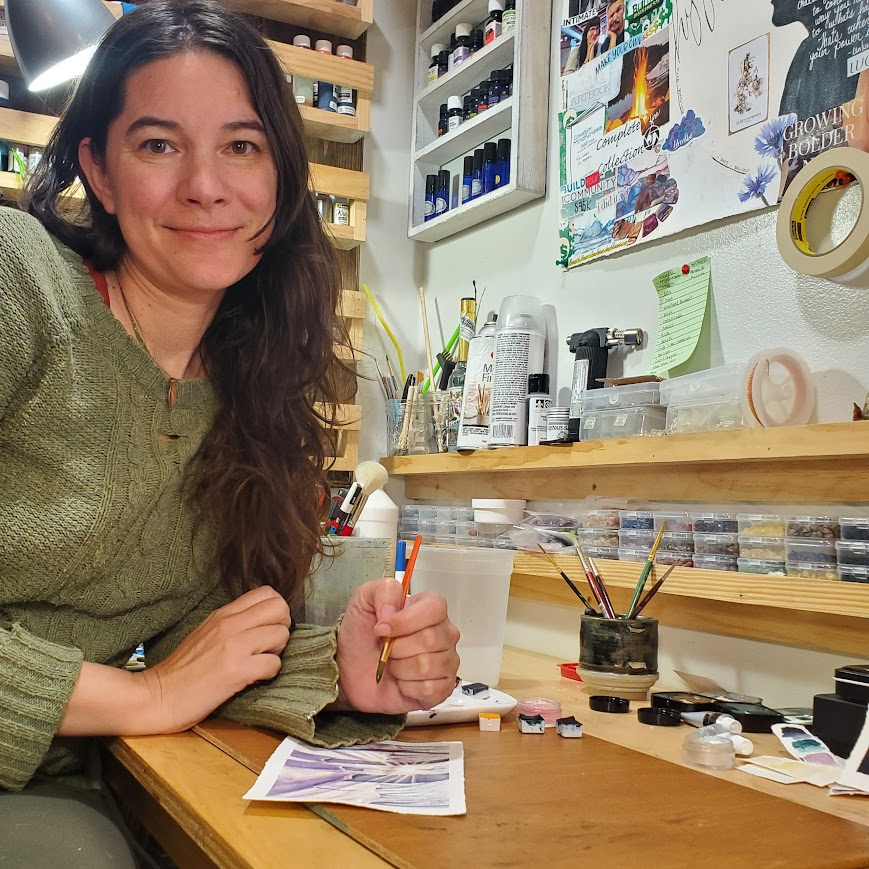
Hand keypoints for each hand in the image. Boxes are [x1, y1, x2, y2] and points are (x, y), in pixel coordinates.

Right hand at [141, 586, 290, 731]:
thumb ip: (233, 623)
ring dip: (277, 652)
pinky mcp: (236, 670)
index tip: (266, 629)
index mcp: (222, 614)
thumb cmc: (181, 671)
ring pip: (281, 634)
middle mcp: (229, 624)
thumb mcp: (206, 633)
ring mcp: (233, 646)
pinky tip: (254, 679)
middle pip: (280, 607)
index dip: (275, 611)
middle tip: (269, 646)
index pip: (267, 593)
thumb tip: (263, 622)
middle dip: (282, 627)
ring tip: (259, 663)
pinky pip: (273, 664)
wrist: (156, 697)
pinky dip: (269, 674)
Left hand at [334, 579, 459, 714]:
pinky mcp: (442, 687)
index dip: (406, 621)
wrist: (352, 670)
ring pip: (426, 666)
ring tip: (394, 663)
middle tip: (387, 648)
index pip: (434, 609)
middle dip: (397, 647)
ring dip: (400, 668)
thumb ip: (382, 591)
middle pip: (429, 639)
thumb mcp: (363, 600)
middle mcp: (443, 633)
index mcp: (429, 608)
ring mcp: (446, 661)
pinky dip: (407, 687)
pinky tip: (402, 680)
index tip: (382, 627)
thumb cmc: (362, 636)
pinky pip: (429, 688)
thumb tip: (393, 609)